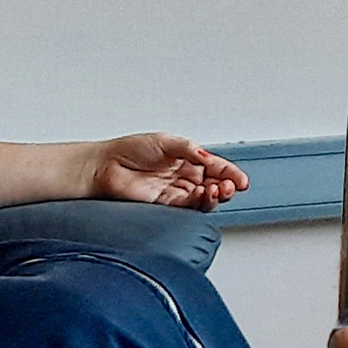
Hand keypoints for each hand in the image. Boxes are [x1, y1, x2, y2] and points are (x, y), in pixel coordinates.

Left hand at [91, 133, 248, 210]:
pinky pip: (188, 206)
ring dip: (215, 196)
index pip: (215, 167)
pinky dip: (199, 203)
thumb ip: (188, 149)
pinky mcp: (166, 204)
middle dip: (226, 186)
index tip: (241, 179)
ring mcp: (176, 191)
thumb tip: (206, 156)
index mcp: (186, 158)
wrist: (105, 167)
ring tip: (218, 191)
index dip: (230, 173)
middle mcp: (183, 176)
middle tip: (231, 186)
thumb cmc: (128, 150)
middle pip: (214, 184)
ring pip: (204, 198)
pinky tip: (203, 196)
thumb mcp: (164, 141)